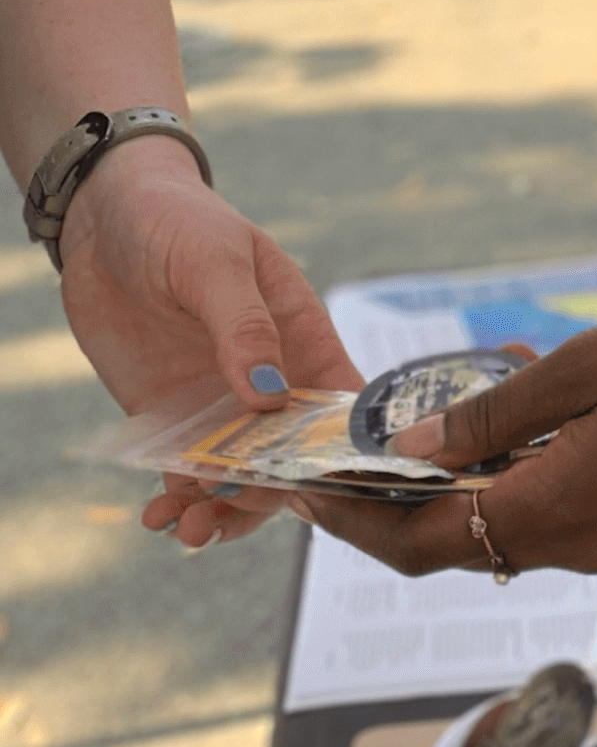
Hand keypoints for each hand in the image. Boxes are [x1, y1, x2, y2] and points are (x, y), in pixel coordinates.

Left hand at [55, 139, 361, 548]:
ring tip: (188, 529)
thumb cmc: (180, 221)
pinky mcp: (170, 419)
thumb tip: (270, 396)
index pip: (342, 409)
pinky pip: (182, 473)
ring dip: (221, 512)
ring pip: (238, 479)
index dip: (342, 452)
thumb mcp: (218, 262)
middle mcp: (273, 385)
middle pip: (292, 459)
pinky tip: (157, 516)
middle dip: (268, 493)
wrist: (105, 217)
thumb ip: (245, 327)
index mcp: (307, 341)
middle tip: (230, 506)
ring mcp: (221, 406)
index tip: (321, 486)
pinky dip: (176, 502)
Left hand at [293, 302, 596, 576]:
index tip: (304, 493)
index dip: (354, 522)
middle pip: (453, 548)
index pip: (422, 543)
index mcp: (558, 509)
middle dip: (391, 510)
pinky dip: (507, 482)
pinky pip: (545, 517)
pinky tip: (505, 424)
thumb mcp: (585, 366)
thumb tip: (408, 452)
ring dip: (454, 489)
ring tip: (421, 424)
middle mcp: (578, 548)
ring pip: (500, 531)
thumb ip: (492, 414)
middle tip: (341, 463)